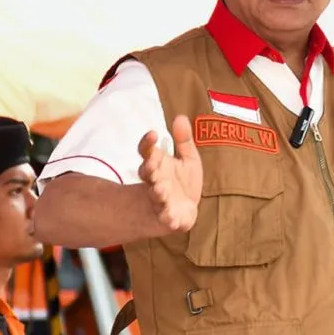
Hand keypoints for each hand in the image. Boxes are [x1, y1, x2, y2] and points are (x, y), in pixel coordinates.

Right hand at [136, 115, 202, 232]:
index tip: (153, 133)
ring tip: (160, 190)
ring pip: (155, 195)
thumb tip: (180, 116)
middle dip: (148, 169)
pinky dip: (168, 218)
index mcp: (157, 164)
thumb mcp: (187, 158)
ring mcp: (159, 199)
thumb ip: (183, 139)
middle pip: (147, 173)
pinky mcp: (167, 216)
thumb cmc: (182, 181)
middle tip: (152, 164)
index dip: (147, 142)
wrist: (182, 210)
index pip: (146, 151)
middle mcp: (154, 181)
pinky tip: (171, 219)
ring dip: (157, 192)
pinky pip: (166, 217)